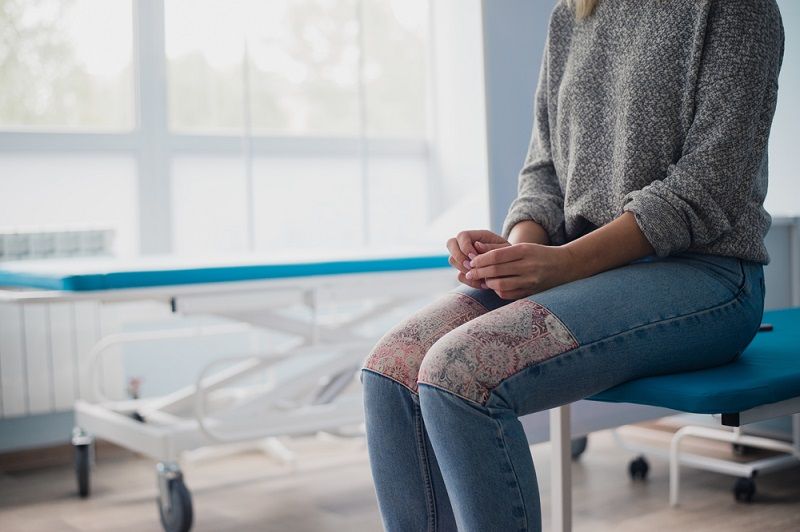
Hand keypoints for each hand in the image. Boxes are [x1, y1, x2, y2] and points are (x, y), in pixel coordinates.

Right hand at [447, 230, 508, 288]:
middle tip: (471, 267)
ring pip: (453, 260)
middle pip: (451, 244)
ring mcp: (465, 258)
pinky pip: (460, 276)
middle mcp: (468, 245)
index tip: (474, 257)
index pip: (462, 236)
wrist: (513, 268)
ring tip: (481, 277)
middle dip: (459, 257)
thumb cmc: (511, 255)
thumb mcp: (506, 250)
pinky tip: (483, 284)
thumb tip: (476, 245)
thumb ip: (492, 247)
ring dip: (464, 270)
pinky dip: (470, 281)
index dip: (465, 247)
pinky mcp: (466, 271)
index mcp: (478, 236)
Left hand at [465, 243, 579, 299]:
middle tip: (468, 273)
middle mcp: (528, 266)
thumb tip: (475, 247)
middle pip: (496, 270)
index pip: (496, 256)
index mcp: (524, 251)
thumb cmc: (539, 254)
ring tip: (482, 280)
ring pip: (501, 284)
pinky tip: (494, 287)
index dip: (480, 260)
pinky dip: (498, 291)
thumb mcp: (523, 247)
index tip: (471, 262)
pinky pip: (509, 294)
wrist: (565, 266)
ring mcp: (530, 281)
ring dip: (487, 283)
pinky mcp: (531, 292)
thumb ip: (500, 250)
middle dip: (479, 272)